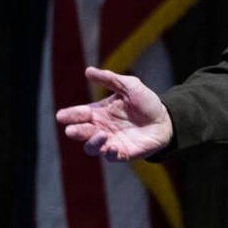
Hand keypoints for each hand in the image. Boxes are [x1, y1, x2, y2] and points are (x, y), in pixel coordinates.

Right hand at [56, 67, 172, 160]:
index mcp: (99, 112)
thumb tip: (88, 70)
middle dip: (75, 131)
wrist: (166, 119)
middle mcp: (100, 128)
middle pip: (80, 133)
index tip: (61, 115)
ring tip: (100, 135)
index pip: (79, 114)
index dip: (69, 115)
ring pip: (92, 148)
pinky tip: (113, 147)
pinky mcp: (123, 153)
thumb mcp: (130, 86)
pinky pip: (112, 157)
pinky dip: (110, 153)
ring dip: (92, 143)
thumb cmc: (146, 103)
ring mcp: (110, 142)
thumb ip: (110, 79)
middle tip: (71, 129)